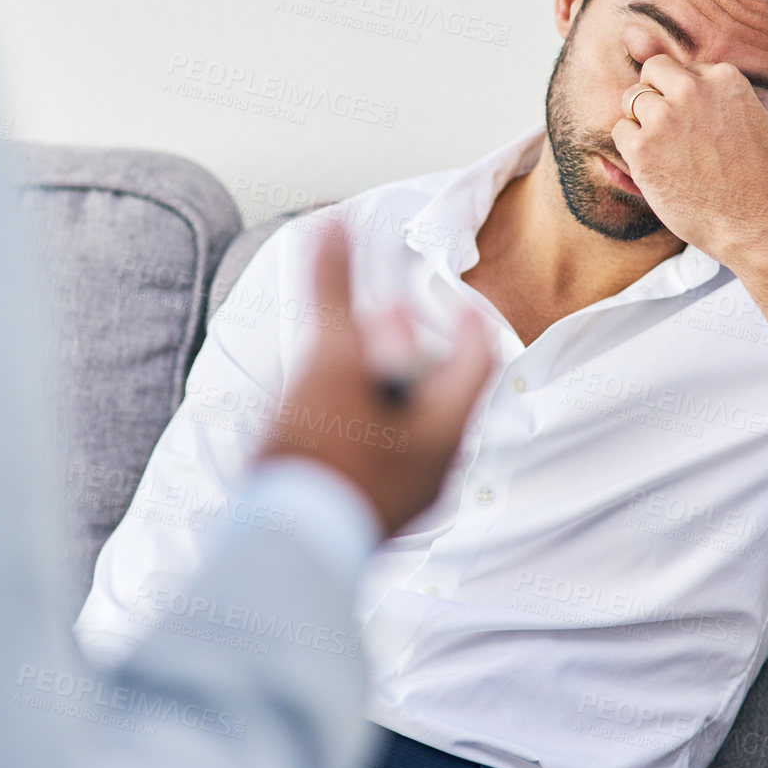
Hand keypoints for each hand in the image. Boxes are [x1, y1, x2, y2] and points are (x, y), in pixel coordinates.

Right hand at [257, 226, 494, 536]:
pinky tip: (332, 425)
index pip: (479, 358)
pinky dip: (371, 432)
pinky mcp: (373, 518)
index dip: (466, 321)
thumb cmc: (320, 452)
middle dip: (421, 356)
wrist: (288, 544)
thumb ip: (336, 289)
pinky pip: (387, 463)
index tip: (452, 301)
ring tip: (355, 373)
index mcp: (446, 425)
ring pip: (417, 432)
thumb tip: (337, 222)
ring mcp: (408, 499)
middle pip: (448, 395)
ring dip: (394, 395)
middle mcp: (439, 467)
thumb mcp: (329, 356)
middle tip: (392, 329)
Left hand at [614, 53, 767, 263]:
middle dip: (655, 95)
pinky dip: (631, 150)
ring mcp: (665, 117)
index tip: (695, 123)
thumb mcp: (749, 119)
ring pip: (631, 99)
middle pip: (652, 71)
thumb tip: (680, 72)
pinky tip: (657, 168)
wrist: (756, 222)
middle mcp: (692, 90)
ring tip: (667, 152)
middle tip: (670, 131)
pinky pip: (620, 132)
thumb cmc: (753, 177)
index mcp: (724, 78)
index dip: (683, 96)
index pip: (683, 69)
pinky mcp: (642, 147)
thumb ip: (717, 95)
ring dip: (641, 122)